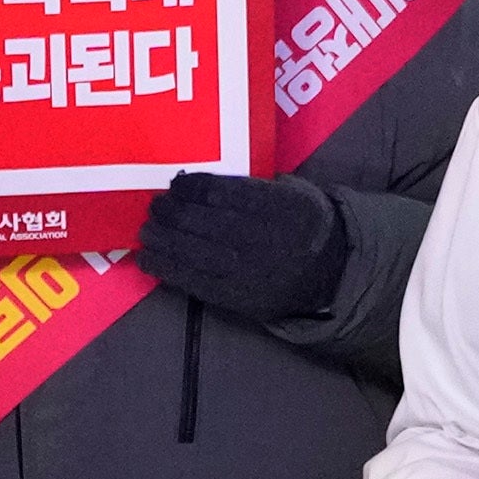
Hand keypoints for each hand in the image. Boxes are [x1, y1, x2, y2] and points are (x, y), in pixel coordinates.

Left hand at [135, 167, 351, 325]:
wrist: (332, 275)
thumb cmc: (307, 226)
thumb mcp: (297, 193)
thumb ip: (260, 185)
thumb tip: (204, 182)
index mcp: (281, 207)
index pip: (223, 193)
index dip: (192, 188)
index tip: (175, 185)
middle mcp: (263, 238)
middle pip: (203, 221)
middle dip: (172, 212)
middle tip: (155, 207)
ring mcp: (248, 270)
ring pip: (194, 251)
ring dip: (163, 239)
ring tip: (147, 231)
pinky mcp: (237, 296)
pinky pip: (194, 281)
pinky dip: (166, 269)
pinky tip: (148, 259)